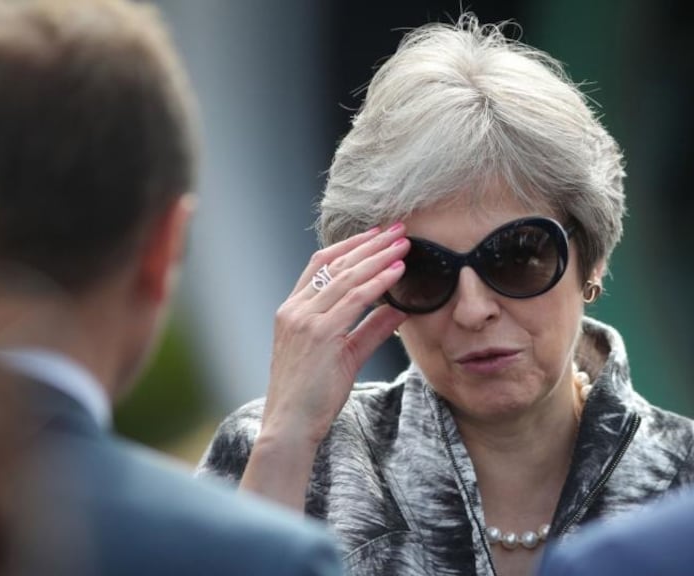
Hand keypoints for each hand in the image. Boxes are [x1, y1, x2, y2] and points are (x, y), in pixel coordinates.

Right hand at [261, 223, 409, 446]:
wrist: (290, 426)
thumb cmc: (312, 396)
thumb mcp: (344, 356)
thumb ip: (370, 329)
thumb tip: (400, 309)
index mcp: (292, 310)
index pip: (320, 264)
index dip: (349, 245)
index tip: (375, 234)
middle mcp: (295, 310)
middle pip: (335, 263)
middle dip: (369, 243)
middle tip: (397, 229)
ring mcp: (305, 320)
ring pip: (346, 276)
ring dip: (378, 257)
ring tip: (403, 244)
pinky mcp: (320, 334)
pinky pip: (354, 299)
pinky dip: (377, 282)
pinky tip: (396, 271)